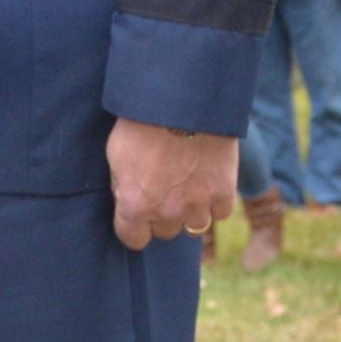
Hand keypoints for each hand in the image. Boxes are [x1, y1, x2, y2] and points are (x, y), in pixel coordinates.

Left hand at [108, 118, 237, 250]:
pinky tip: (208, 183)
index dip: (134, 227)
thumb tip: (127, 198)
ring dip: (190, 211)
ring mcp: (198, 204)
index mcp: (135, 206)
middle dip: (162, 215)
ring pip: (193, 227)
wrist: (182, 103)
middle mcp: (167, 213)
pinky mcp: (224, 192)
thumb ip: (122, 185)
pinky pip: (220, 212)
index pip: (133, 239)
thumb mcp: (116, 154)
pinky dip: (216, 202)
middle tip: (164, 189)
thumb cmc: (142, 123)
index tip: (137, 216)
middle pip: (165, 232)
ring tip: (187, 186)